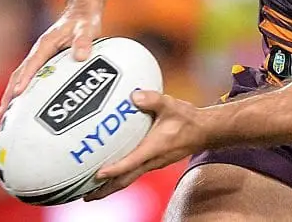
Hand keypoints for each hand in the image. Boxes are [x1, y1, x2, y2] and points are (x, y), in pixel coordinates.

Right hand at [0, 7, 101, 114]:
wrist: (82, 12)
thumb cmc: (84, 20)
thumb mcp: (87, 28)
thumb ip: (84, 40)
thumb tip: (80, 56)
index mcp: (46, 44)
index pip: (32, 63)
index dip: (25, 78)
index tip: (18, 93)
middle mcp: (39, 51)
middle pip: (20, 73)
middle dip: (10, 92)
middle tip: (3, 113)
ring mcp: (41, 56)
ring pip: (22, 76)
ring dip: (13, 93)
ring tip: (7, 115)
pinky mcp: (46, 61)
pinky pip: (32, 77)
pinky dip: (25, 90)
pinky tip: (25, 105)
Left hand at [84, 90, 205, 200]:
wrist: (205, 131)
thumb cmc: (188, 119)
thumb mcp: (171, 105)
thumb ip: (153, 99)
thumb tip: (134, 95)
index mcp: (154, 149)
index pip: (131, 163)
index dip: (114, 170)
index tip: (97, 175)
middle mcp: (152, 160)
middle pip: (125, 180)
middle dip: (106, 190)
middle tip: (86, 196)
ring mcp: (154, 163)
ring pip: (129, 179)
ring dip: (111, 186)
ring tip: (93, 190)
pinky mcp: (155, 161)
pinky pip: (134, 173)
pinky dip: (121, 176)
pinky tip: (112, 172)